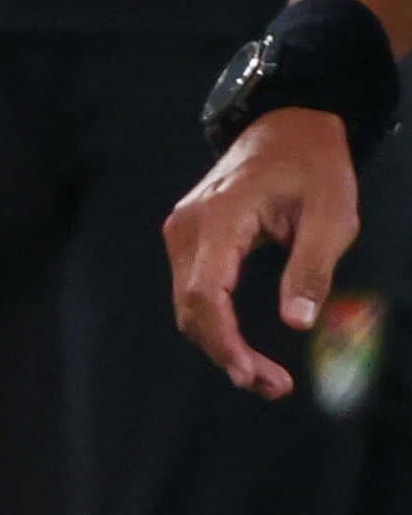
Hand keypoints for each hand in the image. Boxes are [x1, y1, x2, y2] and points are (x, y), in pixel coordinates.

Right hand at [168, 106, 363, 398]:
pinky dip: (216, 324)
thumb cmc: (315, 167)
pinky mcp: (189, 240)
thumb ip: (313, 269)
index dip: (223, 340)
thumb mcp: (332, 216)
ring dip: (221, 345)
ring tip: (265, 375)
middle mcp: (188, 229)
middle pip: (190, 309)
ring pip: (188, 306)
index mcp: (220, 219)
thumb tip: (298, 323)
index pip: (203, 293)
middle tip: (274, 386)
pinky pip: (193, 292)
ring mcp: (182, 234)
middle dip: (227, 354)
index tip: (252, 374)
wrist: (288, 128)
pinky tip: (244, 344)